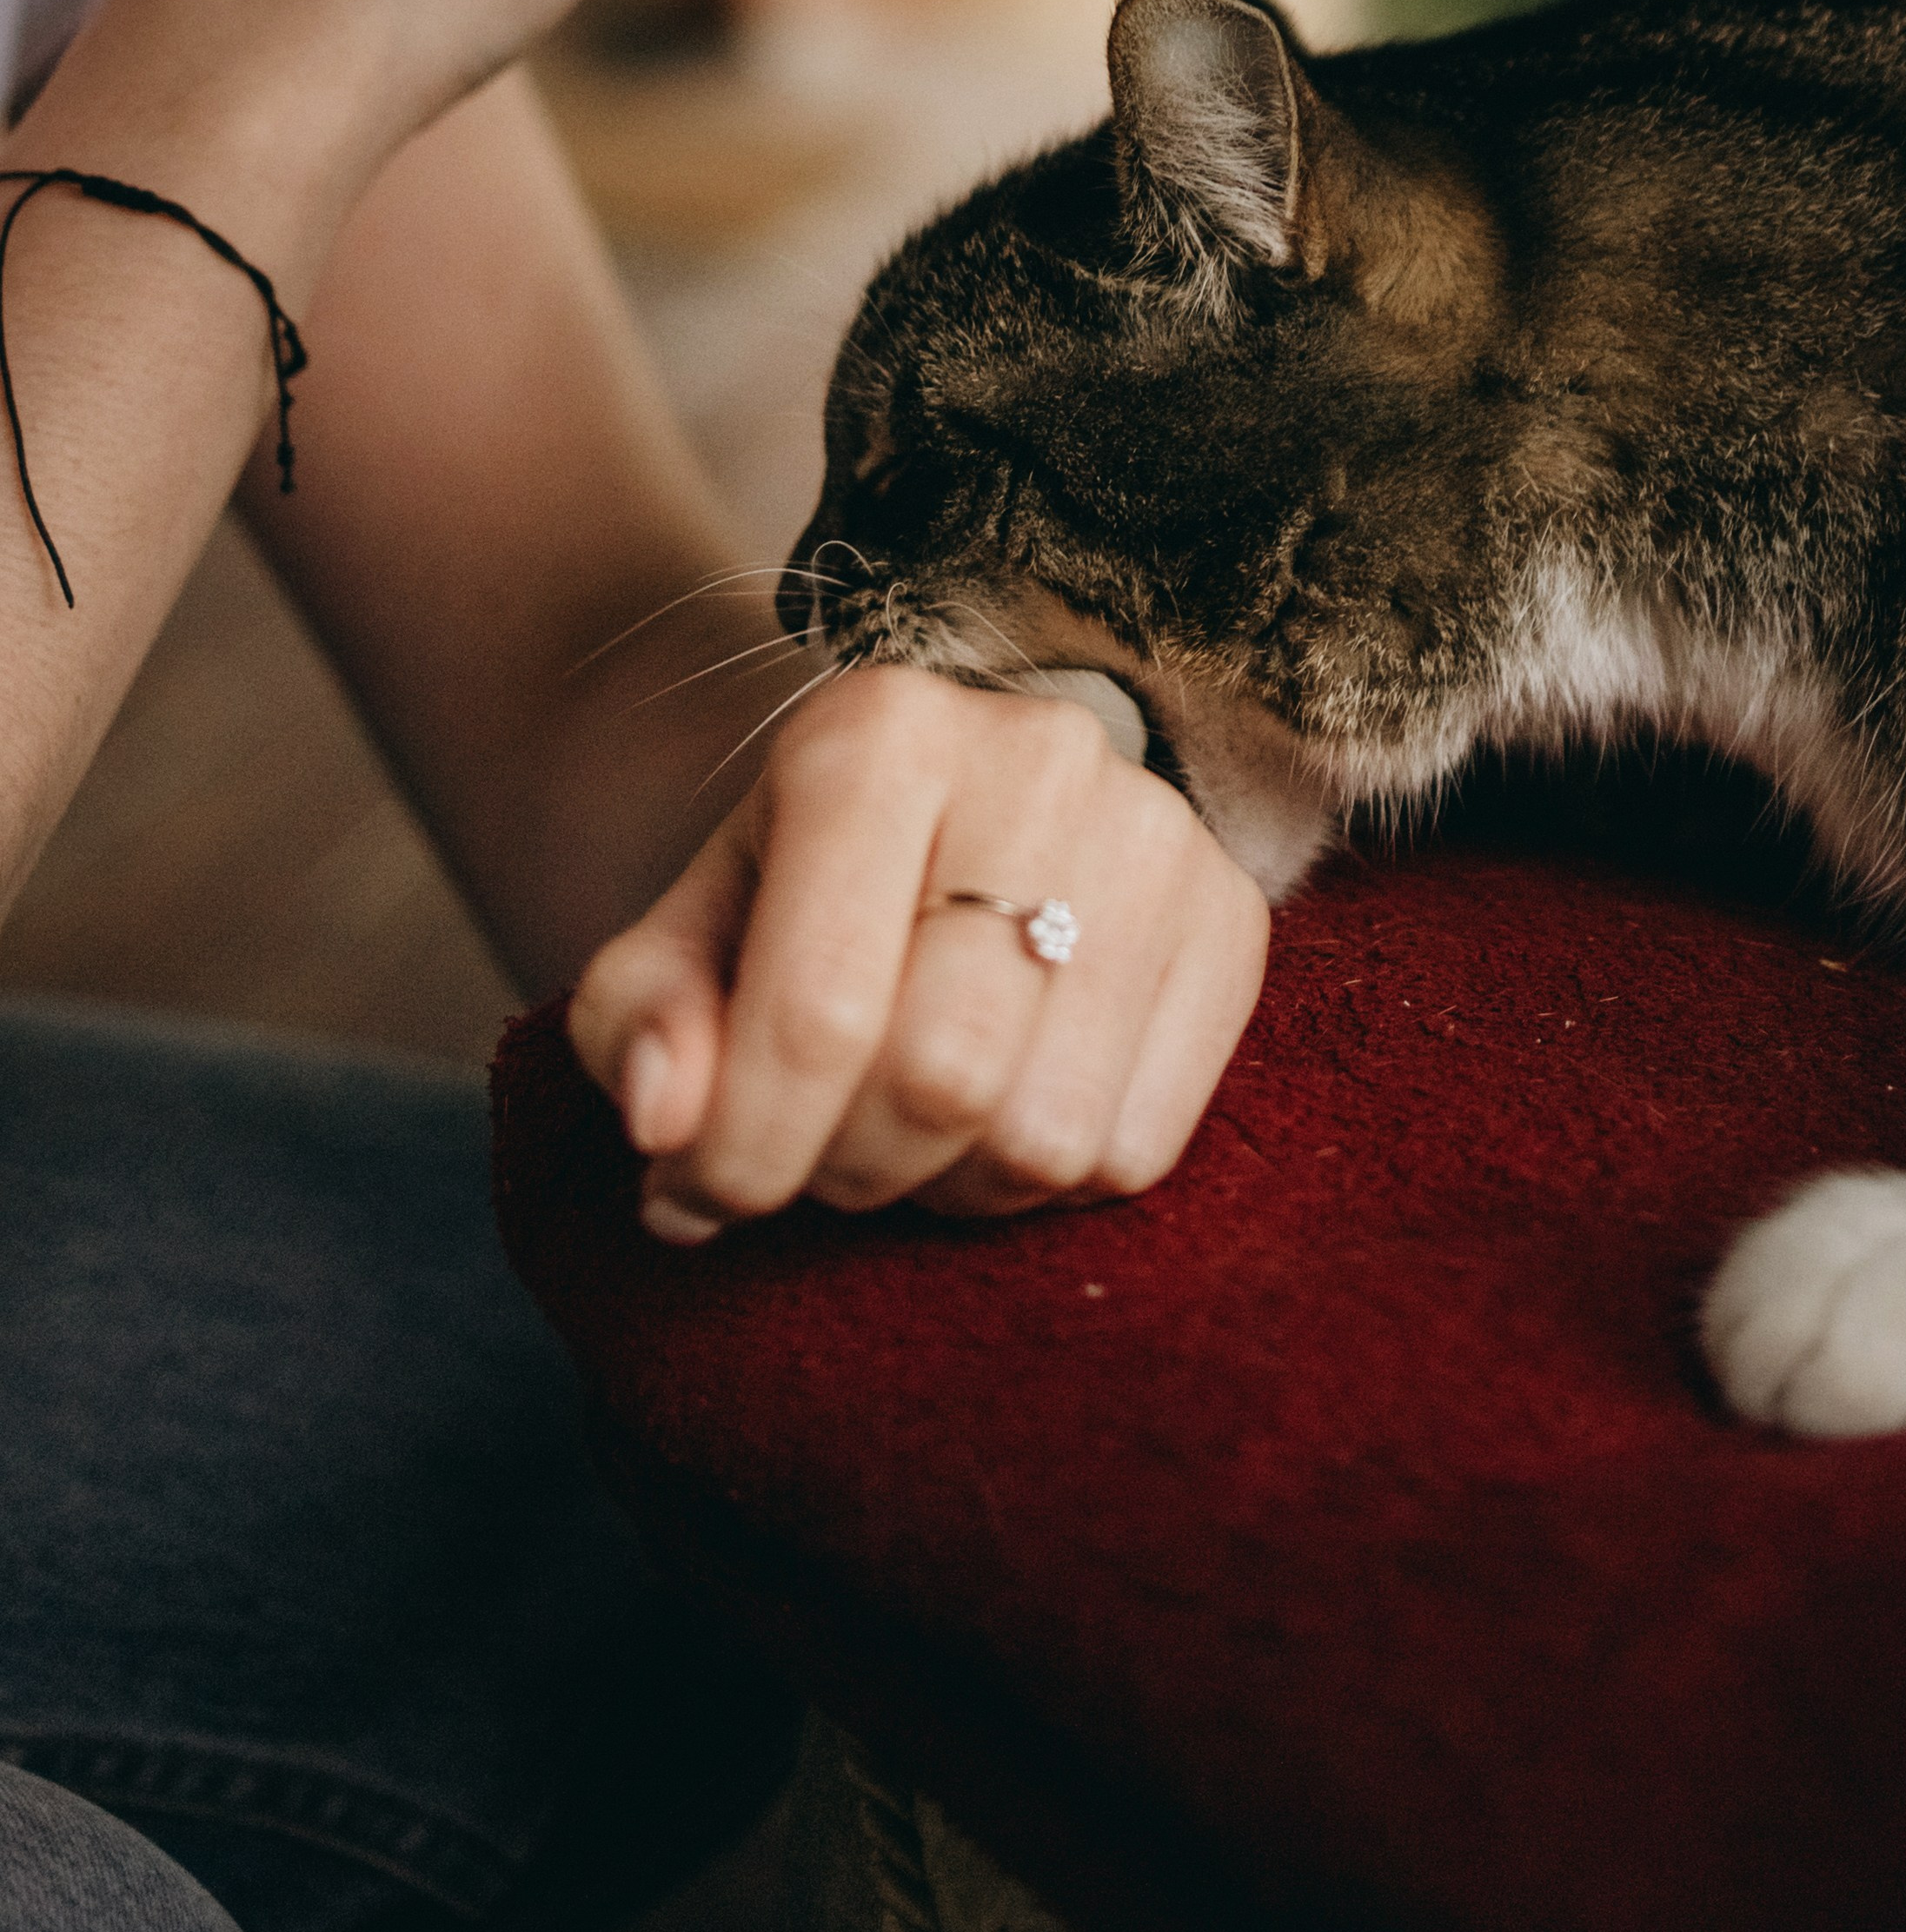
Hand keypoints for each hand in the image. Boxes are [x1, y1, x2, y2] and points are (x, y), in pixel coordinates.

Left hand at [566, 668, 1269, 1235]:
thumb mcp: (683, 936)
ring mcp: (1157, 835)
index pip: (819, 1009)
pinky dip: (1042, 1184)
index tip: (691, 1196)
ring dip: (946, 1188)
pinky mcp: (1235, 920)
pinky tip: (994, 1115)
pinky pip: (1135, 1149)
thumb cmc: (789, 893)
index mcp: (879, 734)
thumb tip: (666, 1119)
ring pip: (1043, 1134)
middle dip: (845, 1170)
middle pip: (940, 1078)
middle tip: (807, 1161)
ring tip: (900, 1134)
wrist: (935, 819)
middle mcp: (1039, 758)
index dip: (743, 1150)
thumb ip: (643, 1022)